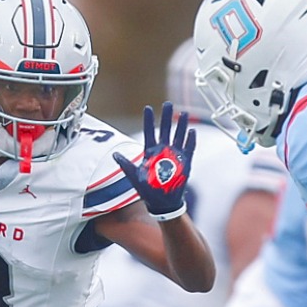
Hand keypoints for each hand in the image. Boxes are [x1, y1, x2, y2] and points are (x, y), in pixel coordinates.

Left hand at [113, 101, 196, 220]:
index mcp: (151, 152)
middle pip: (166, 129)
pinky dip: (190, 140)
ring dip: (181, 125)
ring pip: (179, 136)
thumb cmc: (148, 190)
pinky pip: (189, 149)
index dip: (148, 120)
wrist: (162, 202)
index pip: (149, 132)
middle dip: (167, 117)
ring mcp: (175, 155)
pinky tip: (191, 131)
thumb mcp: (134, 177)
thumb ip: (126, 165)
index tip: (148, 108)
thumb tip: (114, 155)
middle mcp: (163, 150)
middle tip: (168, 104)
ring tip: (183, 113)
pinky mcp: (184, 162)